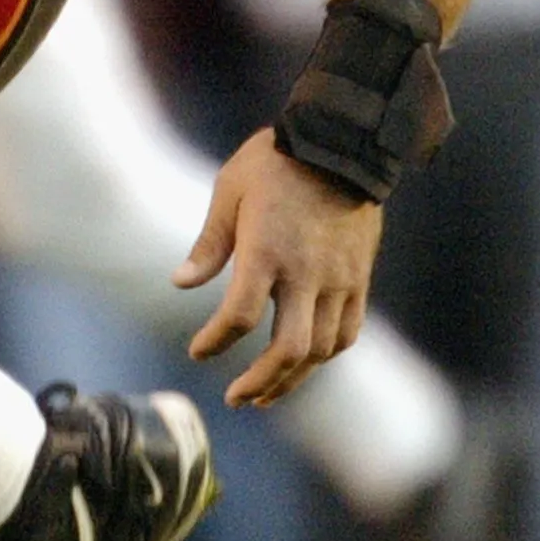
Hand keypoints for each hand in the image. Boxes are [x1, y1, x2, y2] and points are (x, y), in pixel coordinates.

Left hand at [174, 128, 382, 406]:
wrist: (342, 141)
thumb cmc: (275, 161)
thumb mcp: (229, 190)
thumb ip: (209, 243)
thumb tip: (180, 283)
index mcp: (266, 251)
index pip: (239, 316)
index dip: (214, 341)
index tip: (198, 351)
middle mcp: (305, 273)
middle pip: (288, 349)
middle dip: (259, 382)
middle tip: (236, 398)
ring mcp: (338, 278)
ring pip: (320, 349)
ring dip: (292, 378)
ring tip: (266, 394)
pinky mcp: (359, 277)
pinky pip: (347, 331)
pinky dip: (325, 353)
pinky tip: (306, 362)